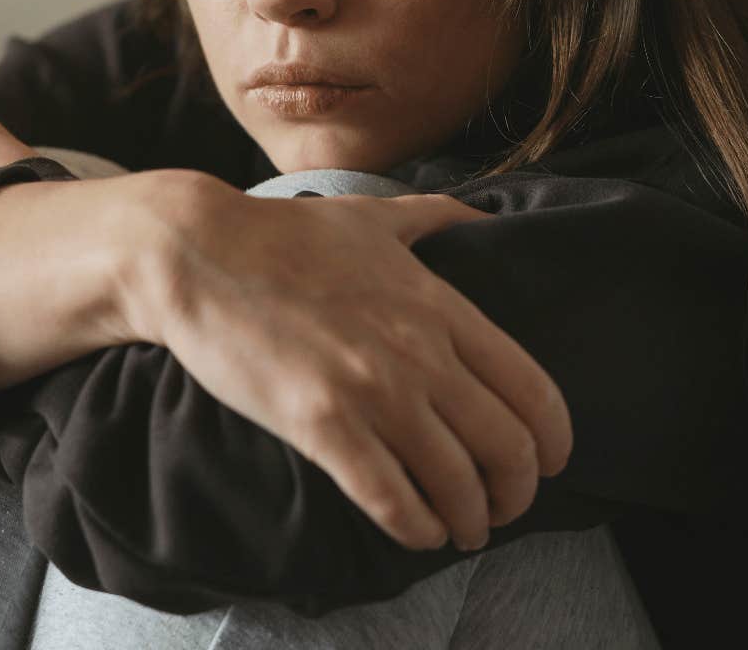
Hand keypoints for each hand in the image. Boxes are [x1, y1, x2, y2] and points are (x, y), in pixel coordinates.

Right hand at [128, 179, 573, 552]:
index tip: (548, 462)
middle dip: (516, 492)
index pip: (532, 388)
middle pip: (507, 447)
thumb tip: (485, 217)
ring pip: (456, 483)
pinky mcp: (320, 425)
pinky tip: (419, 533)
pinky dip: (417, 527)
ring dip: (470, 520)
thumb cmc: (280, 236)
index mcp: (439, 305)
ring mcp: (372, 391)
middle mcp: (419, 353)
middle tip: (503, 508)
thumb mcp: (372, 215)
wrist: (196, 253)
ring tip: (463, 530)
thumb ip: (437, 217)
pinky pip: (392, 499)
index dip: (552, 441)